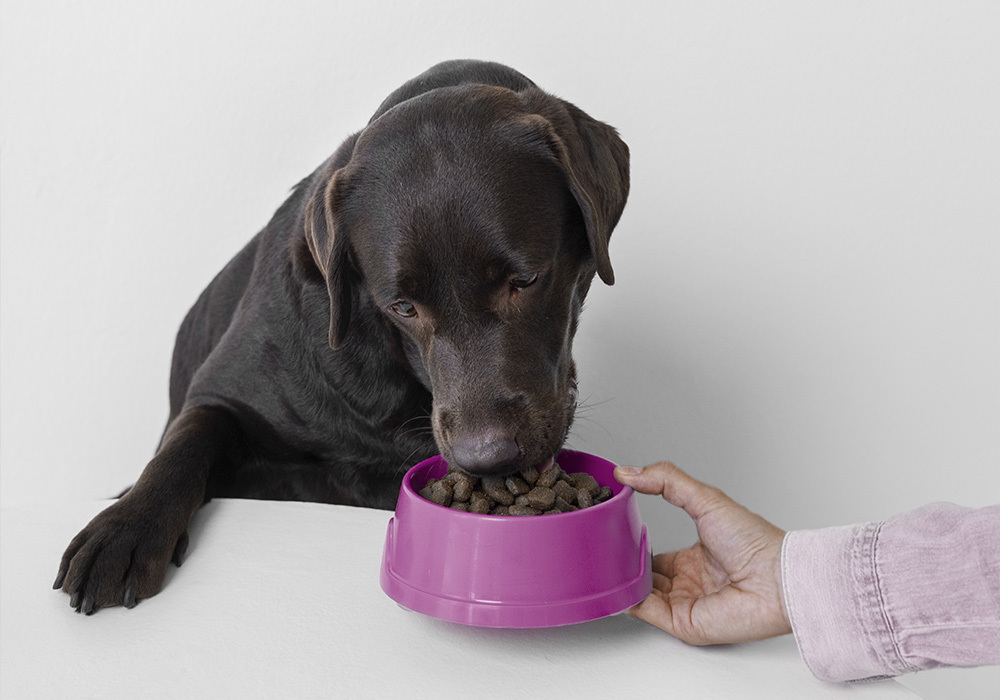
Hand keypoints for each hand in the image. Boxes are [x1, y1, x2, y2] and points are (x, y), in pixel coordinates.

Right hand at [614, 461, 790, 644]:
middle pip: (645, 577)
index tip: (614, 532)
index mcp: (696, 558)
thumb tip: (628, 471)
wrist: (776, 576)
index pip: (655, 556)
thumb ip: (666, 481)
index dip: (635, 547)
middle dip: (624, 566)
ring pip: (640, 595)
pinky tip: (618, 582)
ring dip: (623, 581)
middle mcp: (691, 583)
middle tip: (604, 550)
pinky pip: (647, 613)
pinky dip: (628, 600)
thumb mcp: (705, 498)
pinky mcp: (684, 623)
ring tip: (604, 563)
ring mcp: (686, 604)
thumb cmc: (755, 541)